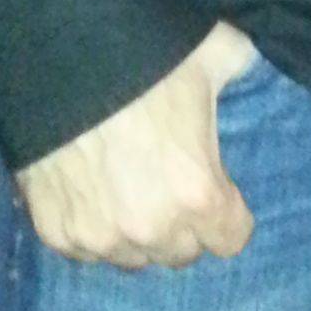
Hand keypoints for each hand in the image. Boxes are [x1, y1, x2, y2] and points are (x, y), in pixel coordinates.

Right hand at [13, 21, 258, 265]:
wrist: (58, 55)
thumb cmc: (145, 57)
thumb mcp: (216, 53)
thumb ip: (243, 70)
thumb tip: (256, 63)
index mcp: (198, 194)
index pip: (231, 239)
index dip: (227, 213)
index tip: (216, 189)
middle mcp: (151, 227)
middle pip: (181, 252)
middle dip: (182, 225)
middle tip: (169, 184)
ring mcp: (99, 236)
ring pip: (132, 257)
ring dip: (136, 233)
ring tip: (128, 191)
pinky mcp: (55, 231)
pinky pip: (84, 250)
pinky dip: (90, 228)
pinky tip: (90, 193)